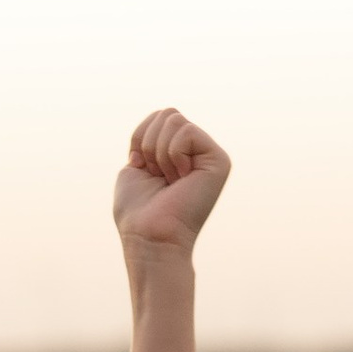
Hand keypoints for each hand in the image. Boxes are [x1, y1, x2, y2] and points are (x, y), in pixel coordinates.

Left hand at [113, 108, 229, 256]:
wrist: (150, 237)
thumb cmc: (138, 213)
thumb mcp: (134, 169)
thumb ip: (147, 140)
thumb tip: (165, 117)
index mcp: (178, 154)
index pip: (158, 117)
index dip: (140, 140)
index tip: (145, 172)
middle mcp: (197, 152)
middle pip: (168, 113)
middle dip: (149, 144)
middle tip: (158, 177)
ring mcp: (210, 156)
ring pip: (174, 120)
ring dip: (159, 153)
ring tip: (169, 181)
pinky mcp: (219, 160)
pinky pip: (186, 132)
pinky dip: (173, 155)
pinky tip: (180, 180)